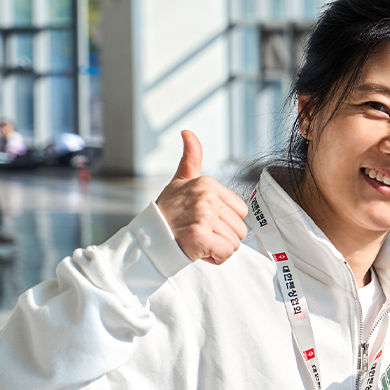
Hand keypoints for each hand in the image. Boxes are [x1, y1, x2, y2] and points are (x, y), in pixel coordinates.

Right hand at [155, 130, 248, 263]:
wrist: (148, 237)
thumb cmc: (167, 212)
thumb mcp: (180, 181)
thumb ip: (190, 158)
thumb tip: (187, 132)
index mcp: (208, 184)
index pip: (241, 211)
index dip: (224, 221)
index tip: (203, 220)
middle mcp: (207, 197)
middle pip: (240, 228)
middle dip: (222, 236)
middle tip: (199, 232)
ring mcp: (204, 216)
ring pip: (234, 242)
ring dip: (218, 248)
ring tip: (197, 240)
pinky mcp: (200, 236)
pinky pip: (226, 253)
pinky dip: (215, 257)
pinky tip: (198, 250)